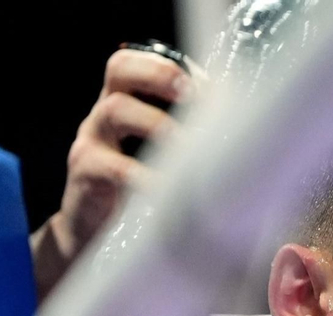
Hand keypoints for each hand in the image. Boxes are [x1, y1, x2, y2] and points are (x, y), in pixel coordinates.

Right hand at [31, 47, 193, 300]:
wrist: (93, 237)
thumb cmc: (139, 192)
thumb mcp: (161, 159)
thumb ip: (189, 139)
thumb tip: (246, 132)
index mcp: (125, 102)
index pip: (136, 62)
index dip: (168, 66)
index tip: (206, 85)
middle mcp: (104, 114)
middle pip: (119, 70)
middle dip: (159, 75)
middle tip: (193, 95)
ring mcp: (91, 140)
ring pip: (117, 110)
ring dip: (160, 123)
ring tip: (191, 146)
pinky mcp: (86, 175)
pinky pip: (114, 167)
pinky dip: (145, 176)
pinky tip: (170, 189)